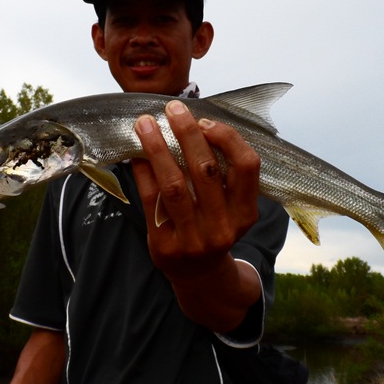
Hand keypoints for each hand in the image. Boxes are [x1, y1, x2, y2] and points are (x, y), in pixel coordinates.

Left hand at [132, 100, 261, 330]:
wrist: (199, 275)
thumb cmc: (214, 226)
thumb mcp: (231, 207)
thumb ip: (221, 173)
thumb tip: (193, 121)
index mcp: (245, 213)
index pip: (247, 167)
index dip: (228, 139)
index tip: (206, 121)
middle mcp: (223, 227)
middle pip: (206, 170)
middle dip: (188, 133)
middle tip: (173, 108)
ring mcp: (193, 239)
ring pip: (174, 184)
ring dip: (158, 148)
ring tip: (145, 123)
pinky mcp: (165, 245)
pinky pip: (151, 200)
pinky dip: (143, 172)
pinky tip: (136, 153)